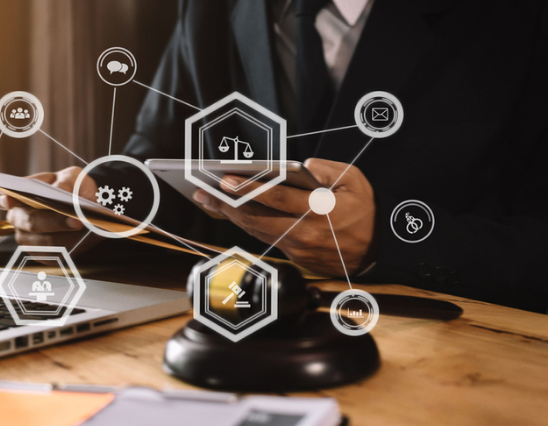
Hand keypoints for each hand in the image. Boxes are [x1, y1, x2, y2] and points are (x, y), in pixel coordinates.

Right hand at [0, 166, 100, 254]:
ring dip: (68, 236)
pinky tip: (87, 237)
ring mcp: (28, 239)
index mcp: (18, 195)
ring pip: (45, 242)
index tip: (8, 200)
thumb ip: (66, 182)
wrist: (88, 208)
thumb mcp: (74, 177)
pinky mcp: (43, 255)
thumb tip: (61, 192)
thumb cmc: (74, 188)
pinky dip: (74, 246)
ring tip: (87, 227)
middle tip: (76, 219)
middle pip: (28, 222)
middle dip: (53, 221)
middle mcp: (17, 218)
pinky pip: (56, 255)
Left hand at [192, 158, 376, 276]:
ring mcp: (298, 247)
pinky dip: (247, 225)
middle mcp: (304, 231)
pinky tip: (233, 214)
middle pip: (256, 217)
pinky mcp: (295, 257)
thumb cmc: (366, 210)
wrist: (379, 251)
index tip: (225, 180)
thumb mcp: (356, 180)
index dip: (247, 189)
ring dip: (230, 215)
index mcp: (319, 209)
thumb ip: (327, 168)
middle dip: (226, 204)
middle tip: (202, 192)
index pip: (275, 198)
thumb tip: (301, 165)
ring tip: (209, 201)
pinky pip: (266, 238)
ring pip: (256, 230)